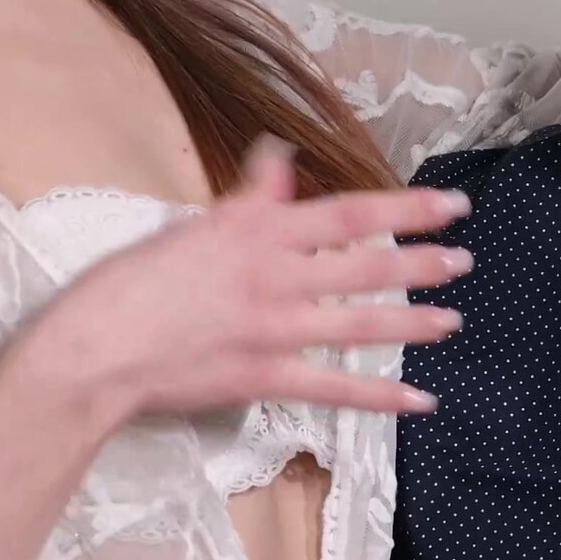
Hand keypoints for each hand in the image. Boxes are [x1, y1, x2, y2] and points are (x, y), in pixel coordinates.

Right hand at [14, 139, 471, 421]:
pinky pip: (336, 388)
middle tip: (466, 258)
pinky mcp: (265, 378)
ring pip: (361, 323)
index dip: (404, 207)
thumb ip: (246, 200)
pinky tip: (419, 398)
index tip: (448, 204)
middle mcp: (275, 276)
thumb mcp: (190, 226)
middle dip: (421, 260)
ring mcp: (274, 330)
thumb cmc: (128, 284)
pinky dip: (380, 395)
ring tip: (453, 317)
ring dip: (412, 320)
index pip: (346, 213)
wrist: (95, 349)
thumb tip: (280, 162)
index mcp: (255, 231)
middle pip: (365, 265)